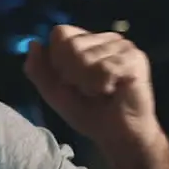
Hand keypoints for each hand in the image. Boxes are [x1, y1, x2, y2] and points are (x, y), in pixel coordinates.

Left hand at [23, 26, 159, 148]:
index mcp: (87, 41)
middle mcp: (106, 38)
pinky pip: (104, 69)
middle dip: (72, 75)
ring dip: (87, 84)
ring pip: (86, 58)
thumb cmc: (88, 113)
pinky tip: (112, 92)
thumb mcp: (54, 92)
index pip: (60, 33)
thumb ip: (38, 70)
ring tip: (100, 92)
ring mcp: (123, 46)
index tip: (69, 79)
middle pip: (70, 45)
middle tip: (88, 89)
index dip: (57, 60)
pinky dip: (100, 86)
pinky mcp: (135, 59)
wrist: (116, 135)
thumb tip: (33, 43)